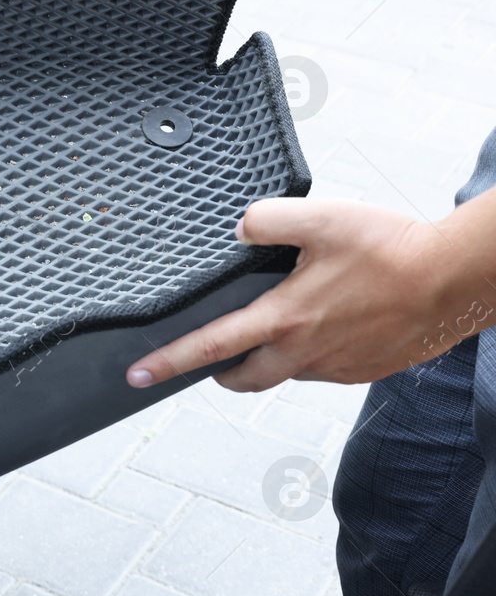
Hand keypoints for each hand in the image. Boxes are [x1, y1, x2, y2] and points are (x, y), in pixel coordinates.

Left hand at [125, 197, 493, 392]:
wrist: (458, 281)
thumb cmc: (393, 248)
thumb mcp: (322, 217)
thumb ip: (270, 219)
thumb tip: (240, 227)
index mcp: (285, 318)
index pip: (210, 346)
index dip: (168, 361)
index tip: (137, 375)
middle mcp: (304, 351)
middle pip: (242, 378)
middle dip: (218, 373)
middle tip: (208, 361)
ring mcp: (335, 366)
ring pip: (284, 373)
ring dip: (268, 360)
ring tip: (276, 330)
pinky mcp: (363, 371)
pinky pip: (321, 369)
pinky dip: (309, 354)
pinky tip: (325, 327)